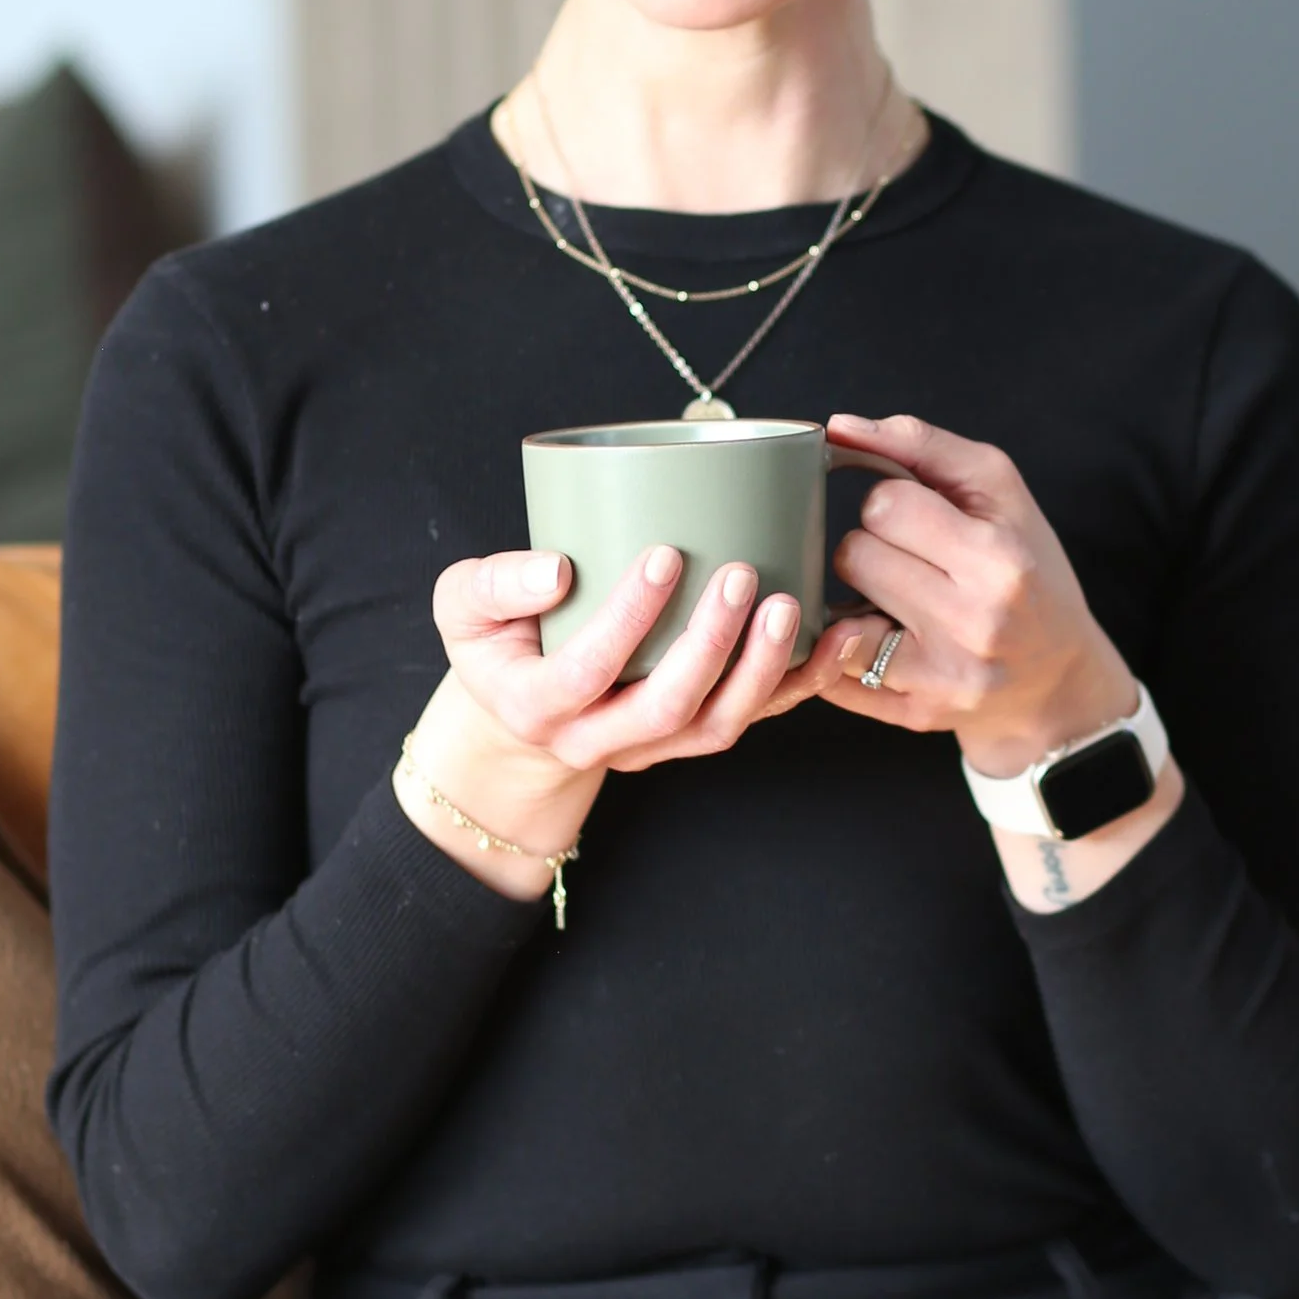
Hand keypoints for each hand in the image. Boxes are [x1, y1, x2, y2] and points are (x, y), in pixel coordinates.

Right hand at [403, 541, 845, 888]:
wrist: (520, 713)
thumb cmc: (497, 643)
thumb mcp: (462, 608)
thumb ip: (494, 583)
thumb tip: (556, 569)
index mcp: (539, 707)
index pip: (587, 670)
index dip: (628, 619)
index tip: (662, 553)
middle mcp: (598, 739)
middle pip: (665, 708)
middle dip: (710, 644)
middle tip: (739, 574)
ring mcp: (653, 745)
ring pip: (717, 726)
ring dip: (761, 671)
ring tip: (791, 606)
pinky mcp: (693, 734)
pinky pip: (754, 718)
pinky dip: (802, 682)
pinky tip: (836, 635)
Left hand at [813, 412, 1135, 771]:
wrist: (1058, 679)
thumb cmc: (1027, 570)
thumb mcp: (1000, 493)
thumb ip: (921, 446)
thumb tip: (838, 427)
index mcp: (999, 559)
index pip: (885, 502)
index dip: (889, 502)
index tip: (915, 518)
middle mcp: (974, 621)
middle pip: (854, 554)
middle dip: (869, 549)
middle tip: (906, 562)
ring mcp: (943, 676)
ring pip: (836, 615)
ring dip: (853, 602)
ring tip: (893, 600)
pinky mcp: (917, 714)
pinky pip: (835, 671)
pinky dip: (844, 650)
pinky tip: (879, 639)